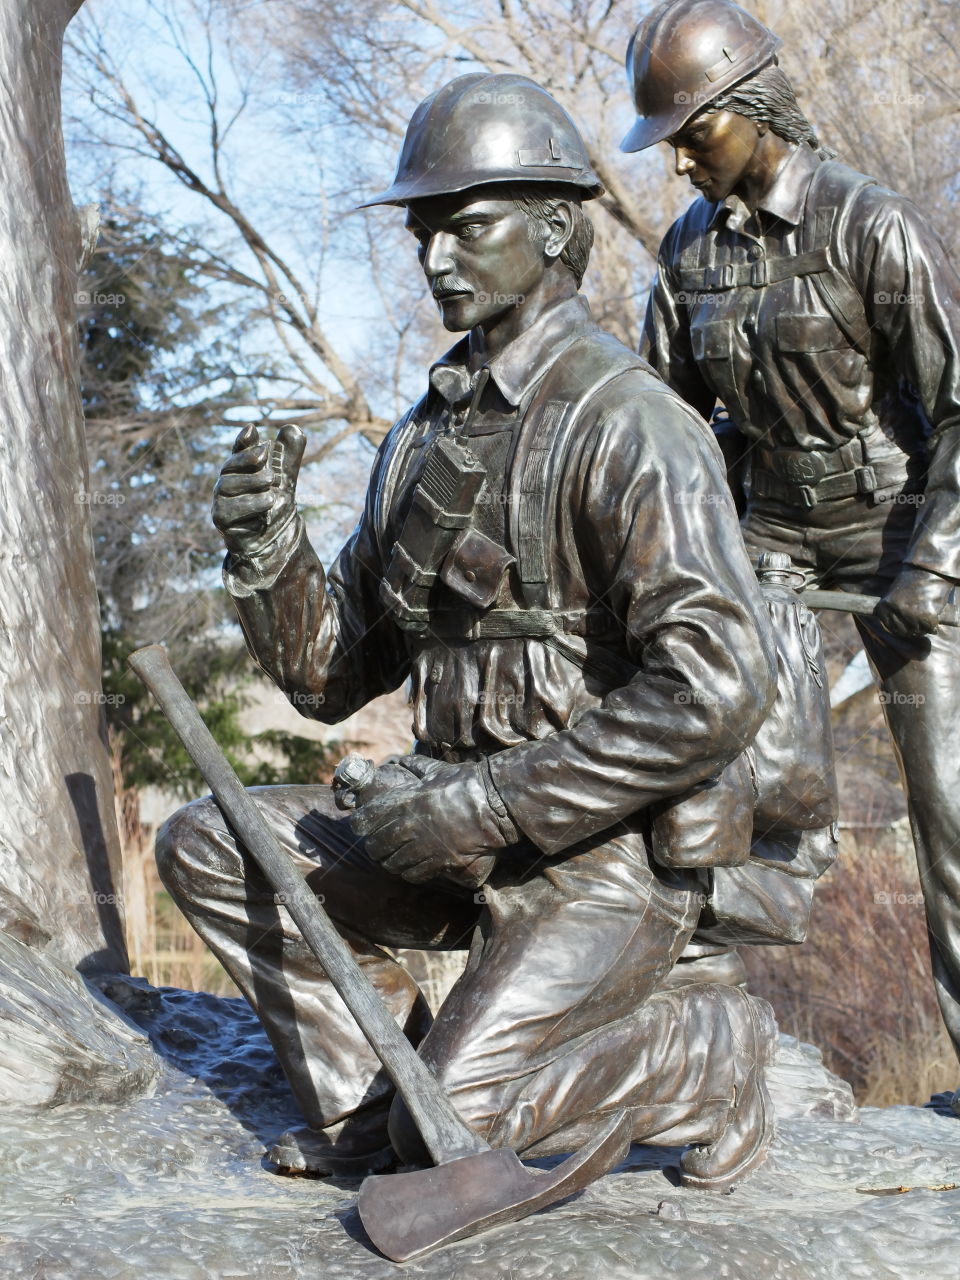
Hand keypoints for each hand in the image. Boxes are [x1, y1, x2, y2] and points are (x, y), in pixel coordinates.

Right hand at [213, 423, 305, 557]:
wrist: (274, 542)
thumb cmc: (275, 510)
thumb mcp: (285, 481)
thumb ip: (289, 457)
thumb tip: (294, 429)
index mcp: (239, 471)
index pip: (237, 451)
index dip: (243, 441)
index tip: (253, 430)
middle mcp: (226, 484)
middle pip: (229, 466)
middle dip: (248, 459)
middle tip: (268, 455)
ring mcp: (220, 502)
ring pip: (227, 485)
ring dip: (252, 481)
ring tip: (272, 482)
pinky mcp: (221, 521)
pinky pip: (229, 509)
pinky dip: (250, 503)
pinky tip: (268, 501)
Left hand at [350, 759, 517, 887]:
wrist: (492, 803)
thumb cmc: (464, 783)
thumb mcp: (435, 770)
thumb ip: (413, 767)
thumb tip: (399, 763)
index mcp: (404, 802)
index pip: (365, 820)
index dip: (360, 825)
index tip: (362, 826)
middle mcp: (409, 826)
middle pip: (375, 847)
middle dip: (375, 848)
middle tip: (380, 846)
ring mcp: (424, 847)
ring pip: (393, 864)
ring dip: (391, 862)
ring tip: (396, 858)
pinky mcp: (439, 862)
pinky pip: (414, 874)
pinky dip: (410, 872)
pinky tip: (413, 866)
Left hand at [875, 566, 955, 637]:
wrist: (927, 570)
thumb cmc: (910, 581)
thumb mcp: (893, 594)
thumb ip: (891, 610)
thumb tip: (890, 627)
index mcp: (884, 606)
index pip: (890, 627)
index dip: (899, 628)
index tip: (906, 625)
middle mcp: (896, 611)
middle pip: (903, 631)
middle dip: (911, 629)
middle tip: (918, 624)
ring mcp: (911, 614)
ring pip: (917, 631)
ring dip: (922, 628)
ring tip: (925, 618)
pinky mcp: (926, 616)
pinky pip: (929, 628)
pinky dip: (932, 625)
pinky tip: (933, 618)